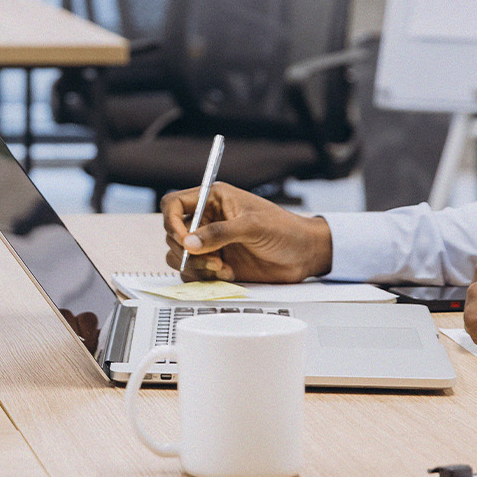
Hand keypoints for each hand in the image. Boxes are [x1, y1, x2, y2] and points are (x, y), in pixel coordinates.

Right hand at [162, 182, 332, 283]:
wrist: (305, 255)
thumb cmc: (286, 230)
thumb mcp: (254, 226)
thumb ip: (220, 233)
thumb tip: (189, 243)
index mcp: (213, 199)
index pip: (174, 205)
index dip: (172, 222)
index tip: (185, 241)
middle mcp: (207, 220)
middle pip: (173, 234)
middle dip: (186, 250)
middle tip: (211, 259)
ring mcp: (210, 243)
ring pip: (179, 255)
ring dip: (195, 266)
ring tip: (221, 268)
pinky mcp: (216, 263)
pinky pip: (193, 272)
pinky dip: (204, 277)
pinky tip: (228, 274)